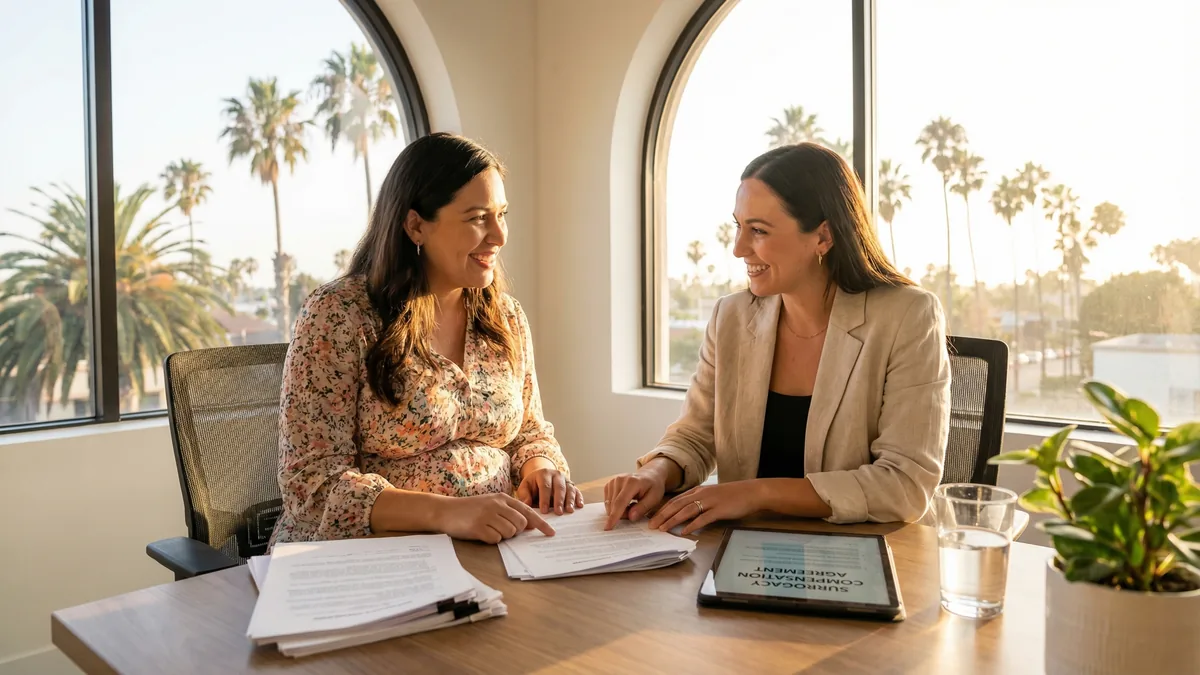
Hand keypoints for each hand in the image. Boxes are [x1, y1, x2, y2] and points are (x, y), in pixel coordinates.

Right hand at [434, 493, 554, 543]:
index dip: (541, 523)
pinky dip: (490, 539)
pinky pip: (495, 539)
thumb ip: (510, 511)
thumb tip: (530, 525)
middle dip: (515, 531)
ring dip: (502, 535)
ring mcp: (487, 516)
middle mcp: (497, 505)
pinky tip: (481, 533)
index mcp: (502, 498)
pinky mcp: (478, 527)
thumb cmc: (470, 509)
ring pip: (509, 533)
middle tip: (501, 529)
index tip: (551, 533)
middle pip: (521, 525)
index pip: (528, 512)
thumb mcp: (491, 504)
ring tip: (488, 529)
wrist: (445, 510)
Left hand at [517, 462, 583, 514]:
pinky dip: (579, 498)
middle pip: (559, 487)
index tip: (544, 511)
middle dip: (559, 500)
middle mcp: (556, 475)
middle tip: (558, 512)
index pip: (545, 486)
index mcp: (544, 474)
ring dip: (570, 500)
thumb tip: (526, 505)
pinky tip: (579, 506)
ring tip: (569, 511)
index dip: (544, 499)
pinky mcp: (572, 485)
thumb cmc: (532, 485)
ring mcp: (566, 479)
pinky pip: (577, 491)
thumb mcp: (525, 487)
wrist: (542, 477)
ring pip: (569, 489)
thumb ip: (524, 496)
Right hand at [602, 470, 668, 529]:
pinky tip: (626, 502)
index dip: (614, 516)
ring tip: (632, 505)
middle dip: (623, 515)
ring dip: (619, 511)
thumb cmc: (653, 487)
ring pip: (610, 505)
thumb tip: (630, 517)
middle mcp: (619, 479)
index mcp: (632, 482)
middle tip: (635, 512)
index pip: (620, 502)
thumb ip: (643, 508)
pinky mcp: (609, 484)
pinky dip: (615, 506)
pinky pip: (608, 502)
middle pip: (614, 505)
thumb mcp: (654, 498)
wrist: (649, 475)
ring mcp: (613, 481)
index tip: (608, 527)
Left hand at [648, 481, 764, 535]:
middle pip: (677, 505)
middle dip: (662, 515)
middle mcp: (701, 494)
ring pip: (686, 511)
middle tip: (651, 526)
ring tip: (662, 529)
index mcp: (698, 491)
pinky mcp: (719, 510)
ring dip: (673, 520)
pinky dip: (692, 525)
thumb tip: (685, 515)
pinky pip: (703, 518)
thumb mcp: (711, 496)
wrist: (751, 492)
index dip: (662, 509)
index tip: (651, 518)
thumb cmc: (732, 496)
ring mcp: (710, 502)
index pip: (675, 500)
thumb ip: (698, 503)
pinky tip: (684, 531)